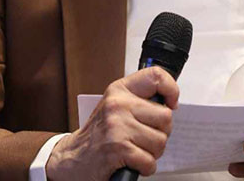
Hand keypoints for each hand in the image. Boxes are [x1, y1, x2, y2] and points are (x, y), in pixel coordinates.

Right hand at [45, 67, 179, 179]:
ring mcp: (117, 126)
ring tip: (135, 151)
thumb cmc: (98, 135)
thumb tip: (170, 104)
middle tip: (143, 138)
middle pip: (165, 117)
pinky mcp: (117, 149)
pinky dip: (144, 167)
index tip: (171, 103)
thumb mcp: (115, 108)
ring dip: (151, 153)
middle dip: (160, 134)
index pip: (155, 76)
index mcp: (119, 91)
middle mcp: (118, 105)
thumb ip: (139, 101)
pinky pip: (149, 161)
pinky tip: (131, 163)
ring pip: (160, 142)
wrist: (72, 158)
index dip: (171, 90)